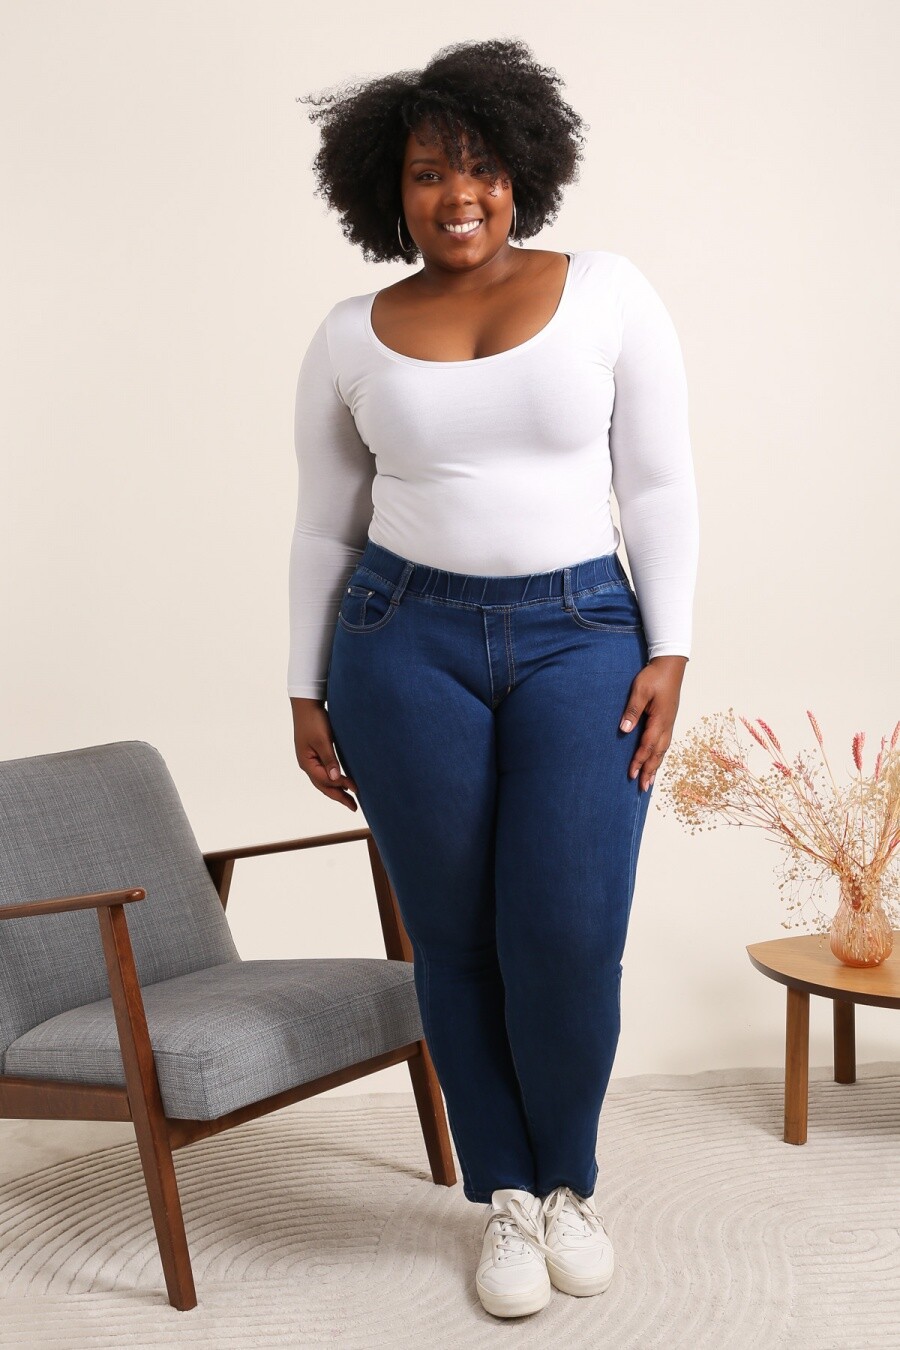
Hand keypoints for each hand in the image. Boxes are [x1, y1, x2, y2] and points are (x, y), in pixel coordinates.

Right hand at [290, 697, 358, 810]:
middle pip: (323, 785)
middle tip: (354, 807)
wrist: (307, 704)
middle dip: (338, 796)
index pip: (325, 780)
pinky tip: (343, 782)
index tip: (357, 788)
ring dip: (336, 790)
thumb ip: (329, 759)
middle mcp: (307, 764)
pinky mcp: (315, 754)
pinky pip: (324, 772)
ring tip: (350, 799)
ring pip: (323, 781)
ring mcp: (310, 759)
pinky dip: (334, 780)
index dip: (341, 785)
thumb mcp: (323, 740)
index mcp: (306, 762)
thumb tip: (335, 778)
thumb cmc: (314, 720)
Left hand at [618, 655, 687, 791]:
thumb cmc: (654, 675)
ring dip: (656, 765)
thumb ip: (633, 710)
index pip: (648, 745)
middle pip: (658, 753)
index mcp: (660, 719)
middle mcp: (667, 724)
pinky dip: (660, 755)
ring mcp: (670, 722)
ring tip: (650, 780)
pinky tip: (657, 759)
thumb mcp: (640, 690)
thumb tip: (625, 729)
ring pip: (663, 749)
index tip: (631, 773)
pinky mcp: (669, 719)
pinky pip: (665, 742)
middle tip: (643, 787)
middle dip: (650, 770)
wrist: (671, 664)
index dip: (639, 760)